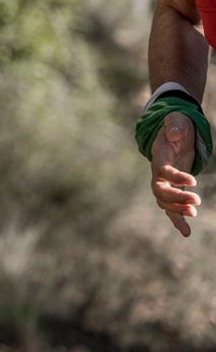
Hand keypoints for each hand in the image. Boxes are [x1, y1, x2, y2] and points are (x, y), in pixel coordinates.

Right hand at [150, 110, 201, 236]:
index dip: (175, 177)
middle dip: (176, 198)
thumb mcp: (176, 120)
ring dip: (178, 210)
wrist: (174, 133)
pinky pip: (171, 208)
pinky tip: (186, 233)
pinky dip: (177, 220)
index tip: (193, 181)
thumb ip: (174, 125)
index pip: (162, 170)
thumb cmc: (176, 126)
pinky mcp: (172, 189)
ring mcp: (164, 182)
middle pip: (159, 190)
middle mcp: (157, 172)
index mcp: (159, 156)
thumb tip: (175, 134)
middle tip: (197, 200)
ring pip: (164, 202)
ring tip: (193, 214)